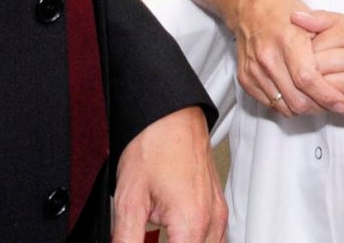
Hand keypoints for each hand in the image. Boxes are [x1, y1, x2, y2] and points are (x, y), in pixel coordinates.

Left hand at [111, 107, 224, 242]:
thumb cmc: (154, 143)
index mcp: (192, 222)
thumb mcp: (129, 201)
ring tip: (154, 237)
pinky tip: (170, 239)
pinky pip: (212, 240)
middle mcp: (212, 221)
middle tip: (146, 239)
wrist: (171, 113)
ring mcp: (218, 213)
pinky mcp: (216, 206)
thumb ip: (126, 240)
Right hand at [231, 0, 343, 117]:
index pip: (307, 78)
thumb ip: (328, 47)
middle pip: (296, 99)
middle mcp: (267, 56)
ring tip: (316, 99)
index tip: (341, 103)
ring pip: (284, 106)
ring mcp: (254, 69)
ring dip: (303, 108)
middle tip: (330, 103)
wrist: (251, 6)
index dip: (326, 95)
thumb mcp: (313, 19)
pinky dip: (286, 104)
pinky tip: (297, 94)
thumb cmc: (284, 12)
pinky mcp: (245, 78)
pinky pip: (270, 104)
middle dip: (317, 107)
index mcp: (287, 40)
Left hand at [291, 9, 343, 123]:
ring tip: (312, 88)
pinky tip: (326, 100)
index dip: (301, 53)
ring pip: (325, 88)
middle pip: (317, 67)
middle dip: (305, 73)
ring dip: (314, 91)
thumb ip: (324, 21)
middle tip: (300, 76)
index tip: (300, 57)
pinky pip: (338, 107)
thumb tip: (294, 17)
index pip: (313, 44)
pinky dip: (327, 105)